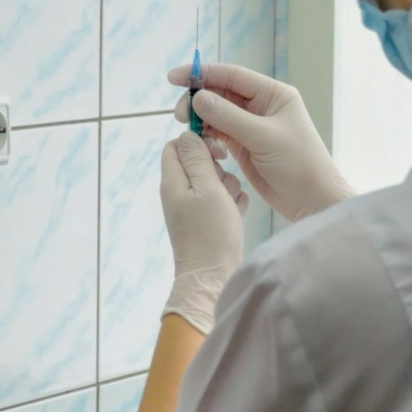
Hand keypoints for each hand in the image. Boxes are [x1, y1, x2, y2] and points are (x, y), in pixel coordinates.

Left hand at [158, 133, 246, 334]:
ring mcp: (193, 209)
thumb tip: (188, 135)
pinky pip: (222, 201)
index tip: (217, 150)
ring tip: (231, 202)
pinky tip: (238, 213)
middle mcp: (180, 194)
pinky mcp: (208, 222)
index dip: (196, 142)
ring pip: (214, 182)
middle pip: (198, 163)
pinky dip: (232, 204)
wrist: (213, 277)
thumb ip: (197, 159)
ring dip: (228, 186)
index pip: (176, 146)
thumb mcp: (206, 188)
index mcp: (173, 182)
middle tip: (225, 180)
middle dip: (217, 167)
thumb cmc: (210, 233)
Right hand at [170, 62, 354, 221]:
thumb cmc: (299, 164)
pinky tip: (198, 140)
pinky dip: (205, 133)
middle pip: (221, 92)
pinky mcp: (243, 145)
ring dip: (199, 117)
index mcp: (273, 94)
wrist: (312, 201)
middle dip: (198, 98)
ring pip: (217, 113)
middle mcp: (261, 105)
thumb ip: (229, 117)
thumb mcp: (264, 137)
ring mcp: (251, 125)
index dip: (202, 73)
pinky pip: (218, 132)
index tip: (174, 77)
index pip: (232, 75)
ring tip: (185, 127)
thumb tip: (198, 98)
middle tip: (179, 114)